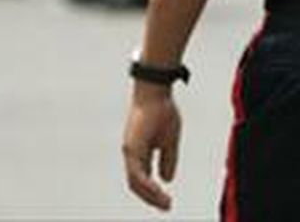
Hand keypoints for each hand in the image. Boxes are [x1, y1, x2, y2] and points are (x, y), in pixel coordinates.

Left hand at [123, 85, 180, 210]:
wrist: (155, 93)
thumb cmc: (162, 111)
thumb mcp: (169, 139)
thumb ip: (168, 159)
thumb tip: (167, 180)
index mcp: (140, 152)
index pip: (143, 178)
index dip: (153, 192)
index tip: (167, 201)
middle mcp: (132, 154)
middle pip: (137, 184)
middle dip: (151, 198)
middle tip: (166, 207)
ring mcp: (130, 151)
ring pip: (135, 181)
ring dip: (149, 195)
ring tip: (164, 203)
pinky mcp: (131, 147)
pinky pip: (136, 172)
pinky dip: (146, 183)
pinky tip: (157, 190)